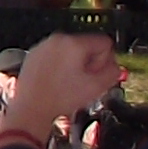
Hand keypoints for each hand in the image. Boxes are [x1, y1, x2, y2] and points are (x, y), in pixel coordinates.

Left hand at [0, 32, 121, 146]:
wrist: (32, 109)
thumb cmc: (61, 98)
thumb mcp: (97, 87)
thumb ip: (113, 72)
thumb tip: (115, 66)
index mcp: (75, 43)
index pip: (105, 42)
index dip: (105, 60)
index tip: (97, 74)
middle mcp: (58, 39)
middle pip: (87, 46)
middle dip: (89, 63)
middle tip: (83, 82)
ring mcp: (44, 46)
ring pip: (70, 52)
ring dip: (74, 66)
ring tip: (68, 84)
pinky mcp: (34, 55)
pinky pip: (55, 57)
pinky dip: (58, 67)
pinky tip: (56, 83)